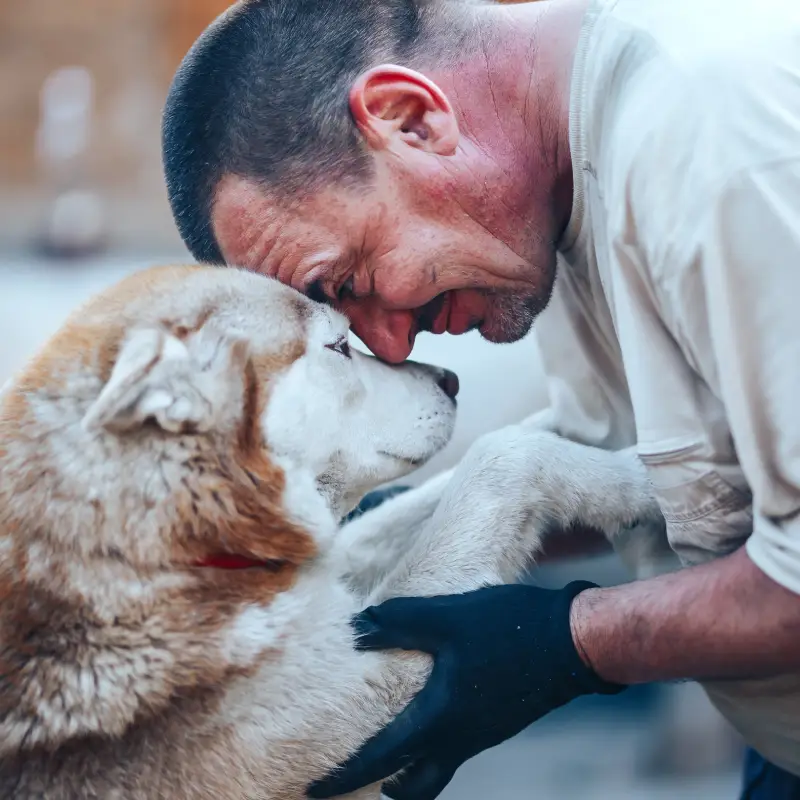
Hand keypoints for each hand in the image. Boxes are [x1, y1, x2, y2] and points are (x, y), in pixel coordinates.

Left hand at [308, 582, 623, 799]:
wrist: (571, 642)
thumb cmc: (509, 628)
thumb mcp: (449, 617)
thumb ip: (400, 621)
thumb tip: (357, 627)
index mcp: (441, 719)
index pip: (381, 758)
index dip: (344, 775)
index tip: (313, 789)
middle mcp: (460, 738)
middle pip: (414, 788)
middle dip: (378, 791)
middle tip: (348, 786)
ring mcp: (482, 734)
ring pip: (435, 772)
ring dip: (405, 774)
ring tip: (383, 763)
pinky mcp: (496, 721)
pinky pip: (453, 751)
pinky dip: (428, 753)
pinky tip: (425, 723)